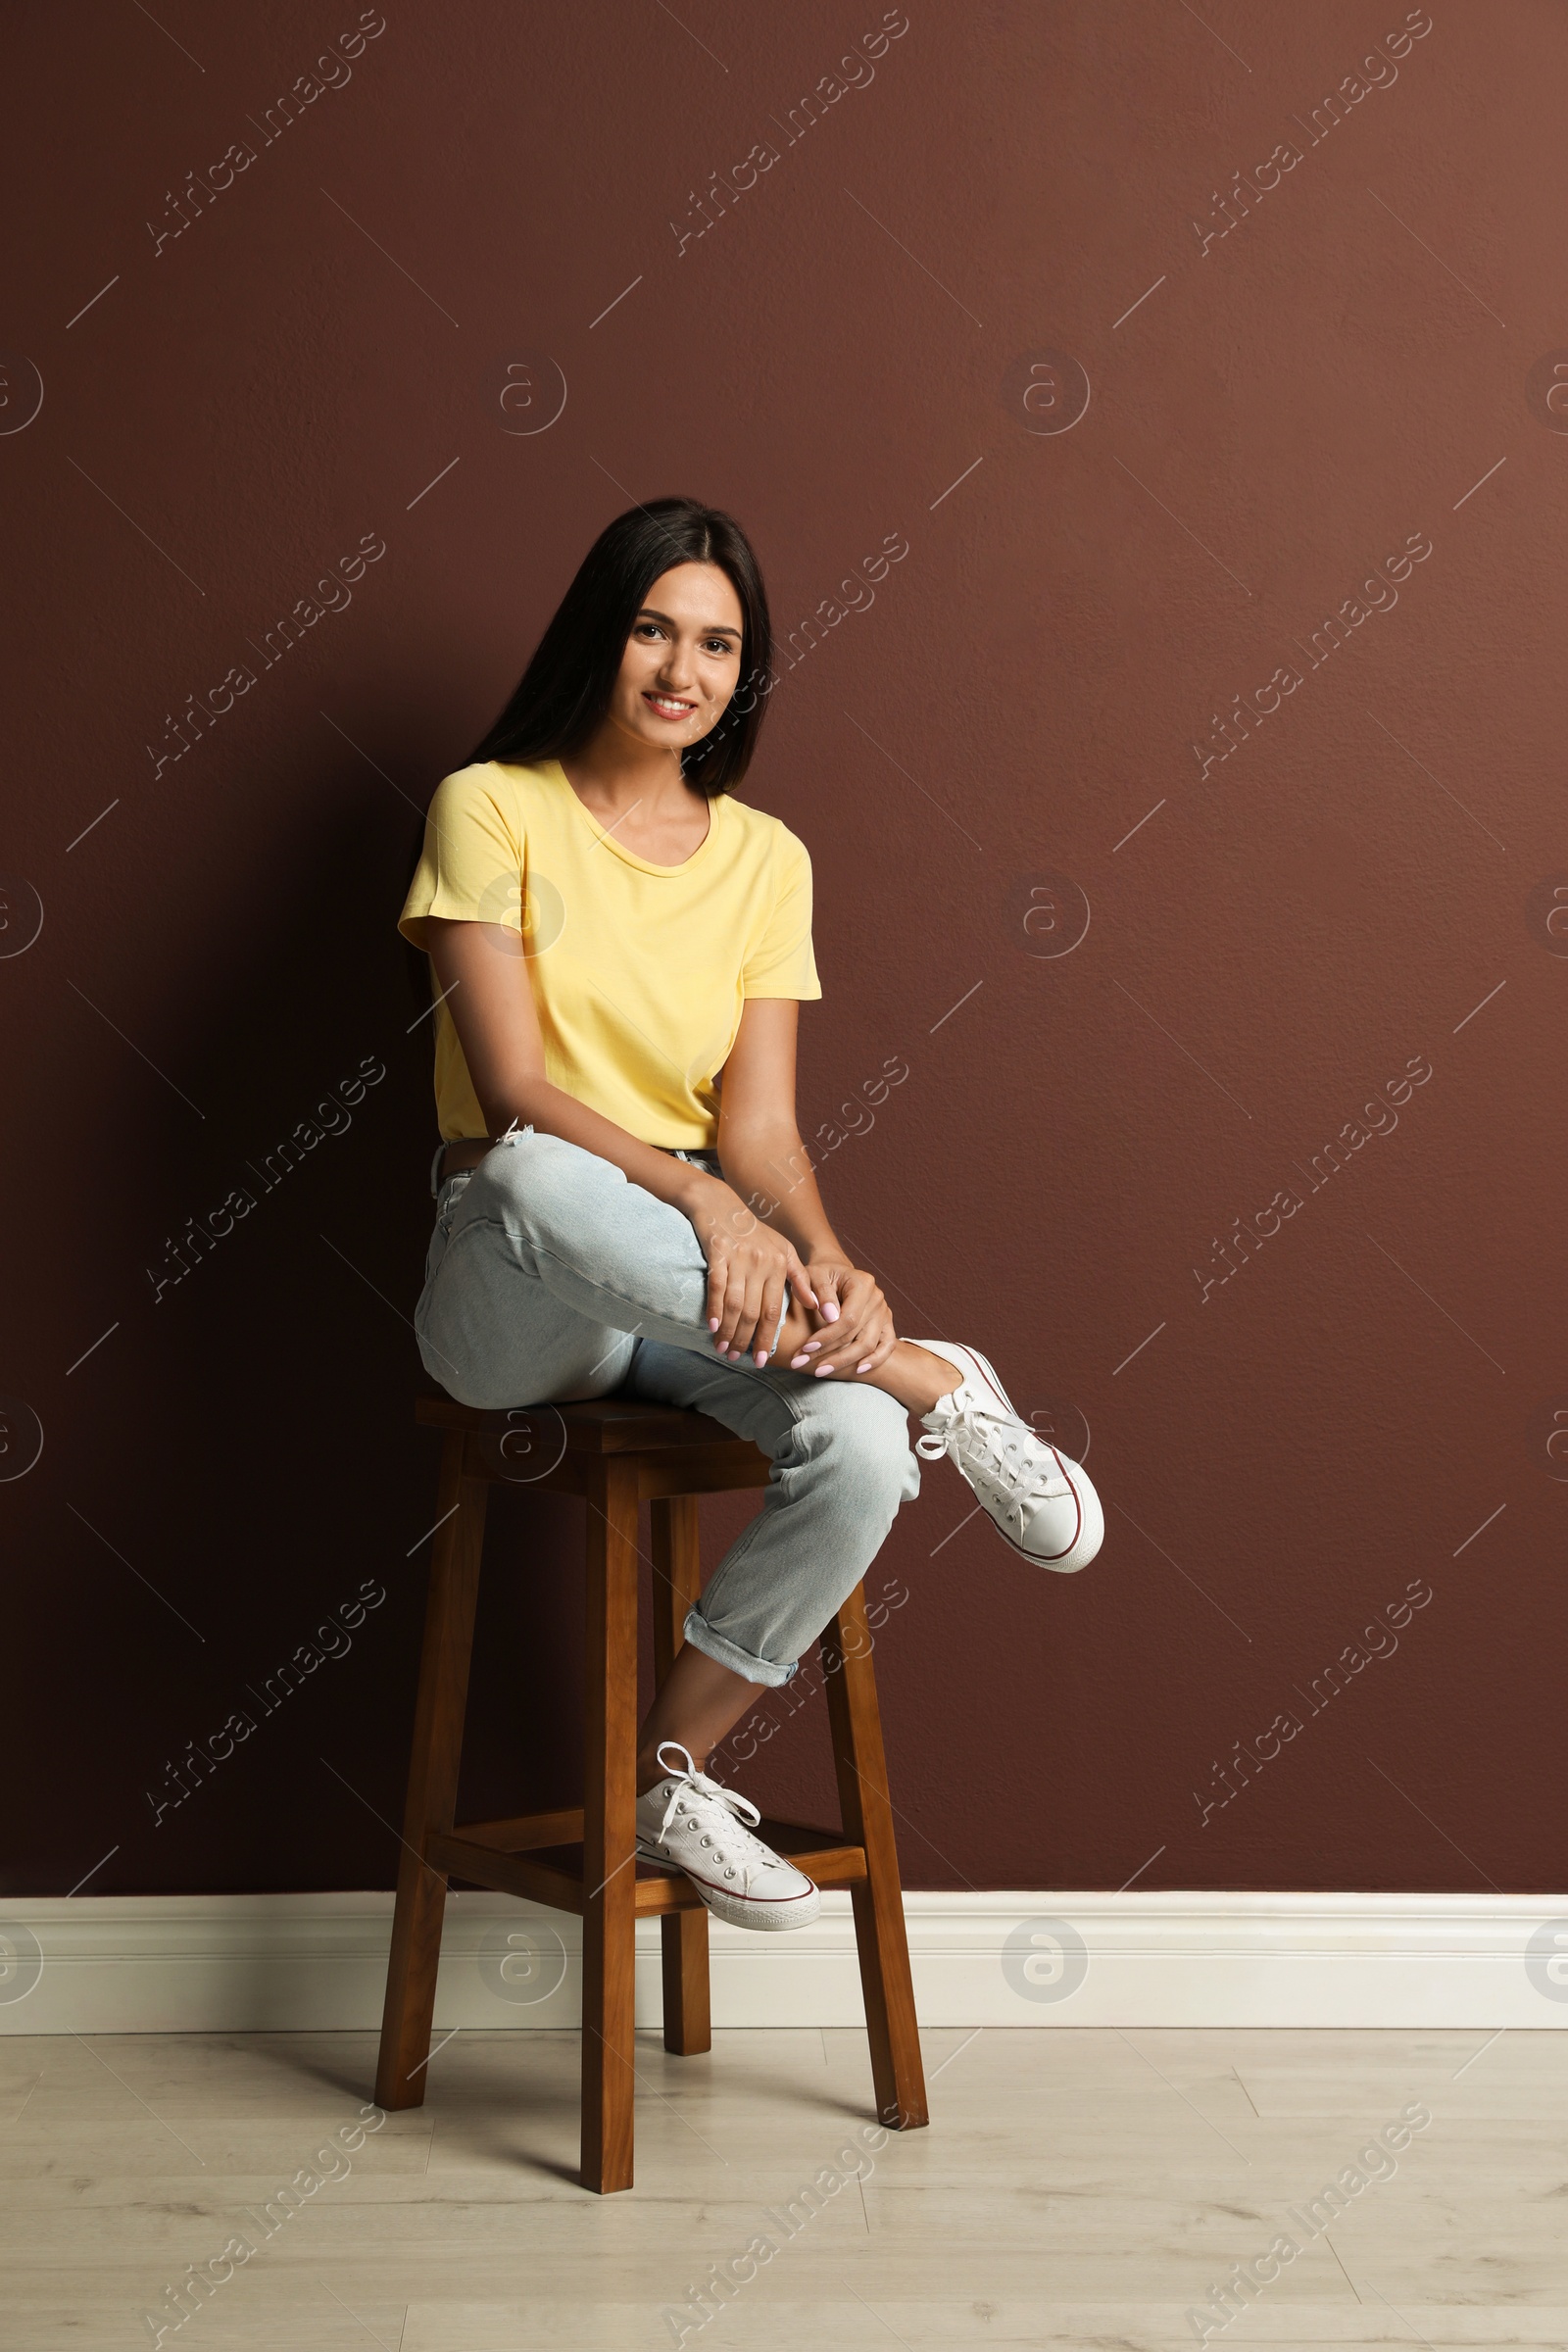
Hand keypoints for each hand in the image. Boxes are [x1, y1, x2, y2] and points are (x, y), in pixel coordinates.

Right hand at [684, 1176, 817, 1364]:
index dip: (768, 1337)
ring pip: (735, 1304)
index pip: (775, 1310)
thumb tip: (816, 1306)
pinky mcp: (718, 1253)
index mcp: (779, 1265)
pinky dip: (713, 1309)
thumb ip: (799, 1278)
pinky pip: (716, 1287)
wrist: (718, 1203)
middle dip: (746, 1340)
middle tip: (738, 1360)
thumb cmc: (752, 1231)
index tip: (763, 1359)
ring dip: (728, 1330)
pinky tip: (711, 1327)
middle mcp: (761, 1263)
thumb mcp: (782, 1250)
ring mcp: (739, 1258)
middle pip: (754, 1312)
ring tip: (723, 1350)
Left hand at [789, 1259, 896, 1379]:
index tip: (805, 1348)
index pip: (848, 1318)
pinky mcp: (886, 1324)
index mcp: (863, 1283)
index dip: (826, 1336)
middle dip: (829, 1353)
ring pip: (869, 1344)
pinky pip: (887, 1346)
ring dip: (844, 1361)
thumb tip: (830, 1316)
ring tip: (820, 1371)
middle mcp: (877, 1298)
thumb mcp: (813, 1276)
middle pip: (857, 1335)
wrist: (835, 1275)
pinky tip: (857, 1370)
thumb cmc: (821, 1275)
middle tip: (802, 1363)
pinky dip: (875, 1360)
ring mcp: (884, 1312)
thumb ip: (820, 1292)